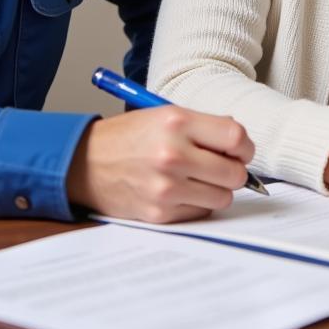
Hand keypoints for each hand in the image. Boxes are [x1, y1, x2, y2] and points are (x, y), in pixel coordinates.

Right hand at [66, 106, 254, 222]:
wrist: (84, 163)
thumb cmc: (128, 137)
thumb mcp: (163, 115)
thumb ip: (203, 126)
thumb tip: (240, 143)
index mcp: (176, 121)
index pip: (236, 137)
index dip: (244, 147)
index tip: (240, 150)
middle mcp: (172, 154)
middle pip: (235, 173)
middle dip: (233, 171)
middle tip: (220, 167)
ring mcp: (166, 187)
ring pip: (223, 197)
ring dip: (216, 190)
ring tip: (196, 178)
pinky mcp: (160, 213)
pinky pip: (200, 212)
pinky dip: (197, 204)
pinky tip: (179, 191)